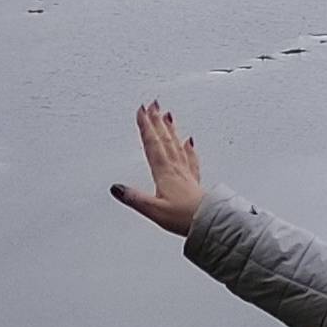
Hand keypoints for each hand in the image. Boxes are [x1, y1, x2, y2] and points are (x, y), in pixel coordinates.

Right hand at [111, 100, 206, 236]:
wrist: (210, 222)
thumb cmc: (184, 217)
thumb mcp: (153, 209)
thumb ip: (134, 198)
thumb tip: (117, 188)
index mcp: (165, 172)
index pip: (152, 144)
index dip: (146, 126)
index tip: (141, 111)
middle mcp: (176, 168)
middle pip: (165, 139)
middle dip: (157, 120)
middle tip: (152, 104)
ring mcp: (186, 172)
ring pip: (176, 144)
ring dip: (171, 128)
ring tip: (167, 114)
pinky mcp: (193, 180)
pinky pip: (190, 157)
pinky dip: (188, 147)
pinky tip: (189, 141)